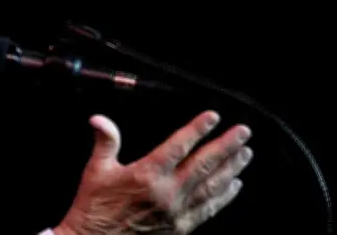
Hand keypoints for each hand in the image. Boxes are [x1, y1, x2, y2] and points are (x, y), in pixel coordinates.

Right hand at [55, 111, 252, 234]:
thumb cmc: (95, 206)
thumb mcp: (96, 170)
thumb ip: (105, 141)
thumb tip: (99, 118)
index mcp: (147, 175)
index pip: (178, 146)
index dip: (197, 129)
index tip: (212, 117)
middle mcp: (167, 193)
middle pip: (204, 164)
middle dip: (226, 146)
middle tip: (243, 132)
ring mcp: (177, 212)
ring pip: (211, 186)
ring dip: (231, 168)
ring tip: (245, 153)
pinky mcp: (180, 227)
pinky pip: (208, 209)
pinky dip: (224, 196)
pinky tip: (235, 185)